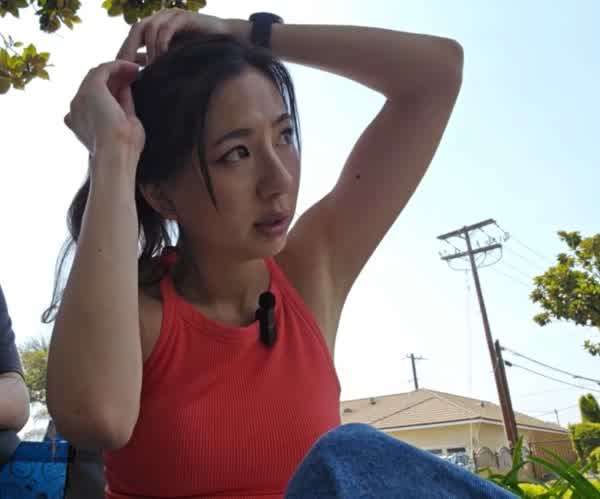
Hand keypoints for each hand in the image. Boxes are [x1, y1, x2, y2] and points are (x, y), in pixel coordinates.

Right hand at [64, 60, 144, 158]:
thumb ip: (122, 107)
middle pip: (95, 85)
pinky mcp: (92, 88)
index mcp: (80, 122)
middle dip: (115, 79)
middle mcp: (76, 109)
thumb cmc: (123, 149)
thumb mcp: (123, 125)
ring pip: (98, 75)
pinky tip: (134, 68)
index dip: (113, 91)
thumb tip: (126, 89)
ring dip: (118, 71)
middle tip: (135, 76)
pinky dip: (120, 65)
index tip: (130, 88)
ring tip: (136, 70)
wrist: (116, 155)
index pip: (95, 100)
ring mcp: (81, 98)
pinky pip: (105, 69)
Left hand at [116, 9, 238, 65]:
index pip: (132, 36)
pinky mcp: (183, 17)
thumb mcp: (171, 56)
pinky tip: (163, 58)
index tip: (119, 70)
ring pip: (150, 28)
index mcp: (154, 25)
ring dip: (148, 49)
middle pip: (136, 29)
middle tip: (127, 68)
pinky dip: (162, 43)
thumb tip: (134, 69)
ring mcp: (171, 15)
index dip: (124, 51)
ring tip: (151, 66)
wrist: (224, 40)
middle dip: (129, 49)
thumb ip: (153, 58)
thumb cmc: (198, 49)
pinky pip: (167, 28)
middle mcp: (160, 17)